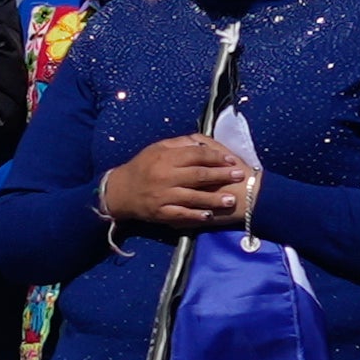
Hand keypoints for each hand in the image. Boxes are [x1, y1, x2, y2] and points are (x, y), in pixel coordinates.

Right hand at [98, 136, 250, 234]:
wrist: (119, 191)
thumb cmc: (142, 167)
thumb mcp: (157, 149)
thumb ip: (179, 144)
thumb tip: (201, 143)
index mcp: (166, 158)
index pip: (196, 155)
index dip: (216, 157)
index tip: (231, 161)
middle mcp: (165, 176)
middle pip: (199, 175)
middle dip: (221, 176)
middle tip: (239, 176)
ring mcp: (163, 196)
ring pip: (193, 197)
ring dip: (214, 199)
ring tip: (231, 200)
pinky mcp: (160, 212)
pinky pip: (181, 215)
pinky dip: (195, 215)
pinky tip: (209, 216)